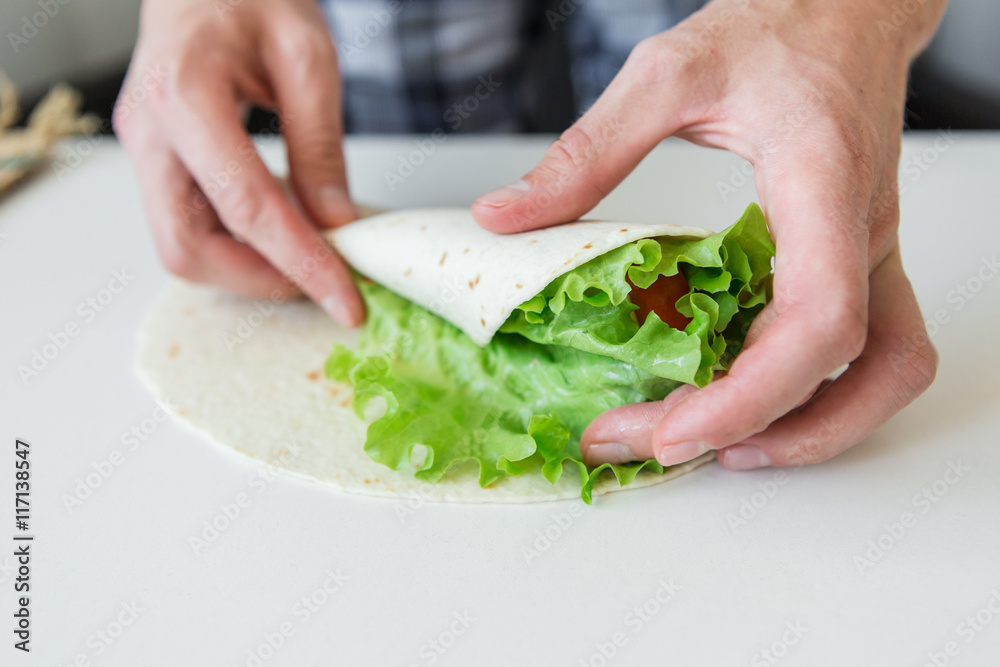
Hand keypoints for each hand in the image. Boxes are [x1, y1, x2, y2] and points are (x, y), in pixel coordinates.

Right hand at [114, 0, 363, 325]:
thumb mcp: (308, 58)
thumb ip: (320, 146)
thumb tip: (335, 224)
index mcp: (185, 96)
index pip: (246, 207)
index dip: (299, 264)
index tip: (344, 300)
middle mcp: (148, 132)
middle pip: (187, 247)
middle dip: (259, 280)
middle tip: (323, 281)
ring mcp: (143, 149)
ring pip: (180, 245)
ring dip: (245, 268)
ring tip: (306, 256)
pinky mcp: (154, 159)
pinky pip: (186, 223)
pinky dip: (234, 244)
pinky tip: (279, 231)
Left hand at [472, 0, 946, 469]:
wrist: (847, 8)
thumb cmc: (776, 27)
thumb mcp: (667, 74)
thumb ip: (587, 152)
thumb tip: (504, 217)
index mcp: (822, 185)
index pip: (821, 319)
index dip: (754, 394)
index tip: (677, 430)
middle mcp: (859, 233)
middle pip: (852, 368)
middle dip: (758, 428)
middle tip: (657, 444)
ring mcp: (867, 252)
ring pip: (883, 374)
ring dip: (806, 429)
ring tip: (707, 444)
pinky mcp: (853, 259)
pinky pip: (862, 350)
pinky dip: (806, 394)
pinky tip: (736, 397)